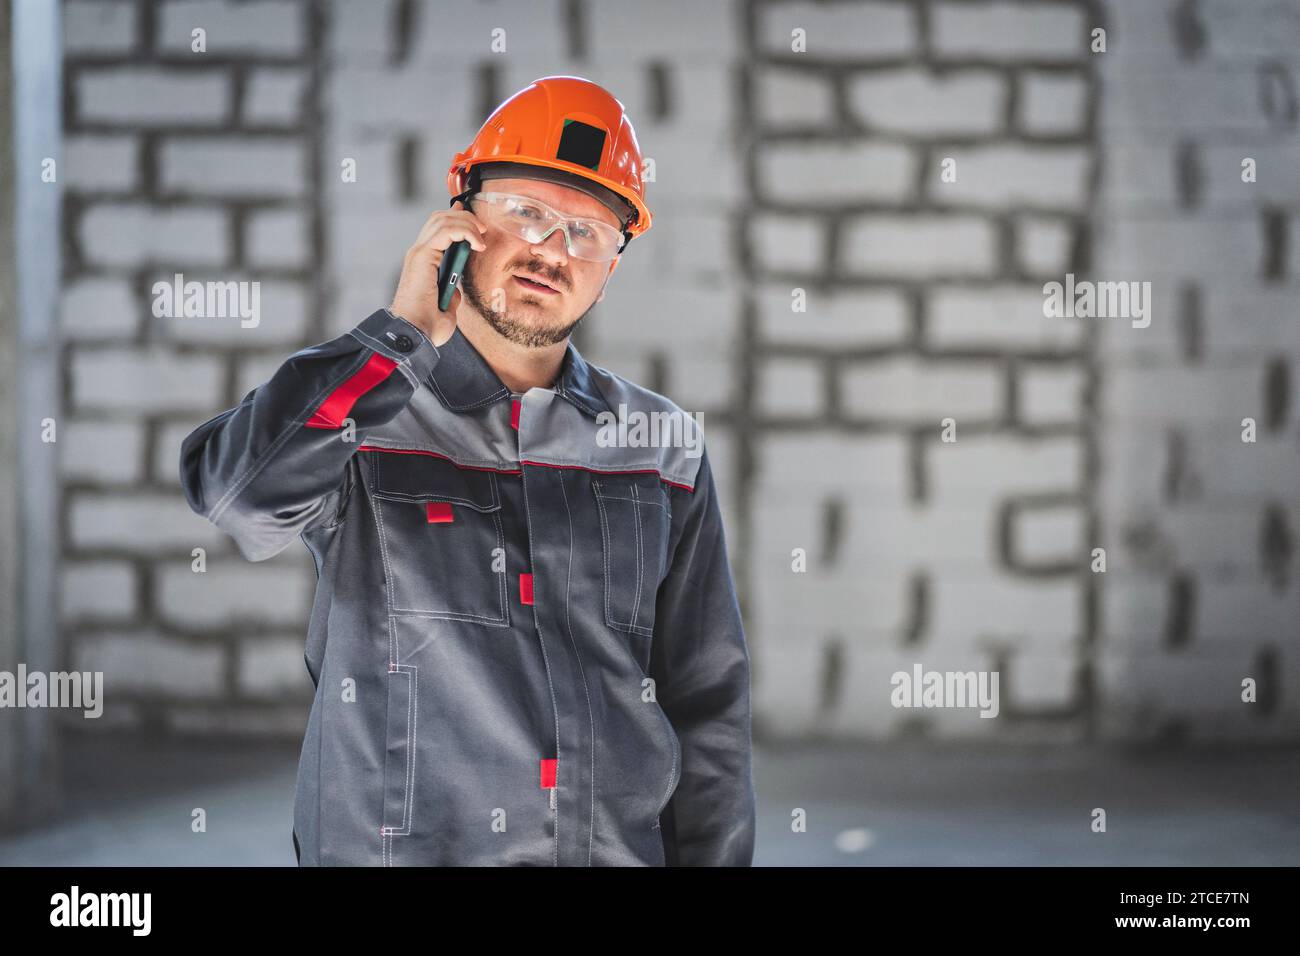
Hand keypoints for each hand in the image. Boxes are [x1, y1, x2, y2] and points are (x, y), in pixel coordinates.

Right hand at [389, 199, 486, 345]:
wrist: (414, 336)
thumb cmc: (426, 327)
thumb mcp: (445, 309)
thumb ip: (450, 295)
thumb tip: (456, 289)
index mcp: (422, 263)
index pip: (437, 229)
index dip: (456, 218)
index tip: (474, 219)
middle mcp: (418, 254)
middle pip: (440, 218)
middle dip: (465, 217)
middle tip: (482, 229)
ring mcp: (419, 254)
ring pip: (442, 219)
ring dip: (467, 222)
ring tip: (481, 236)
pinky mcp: (422, 257)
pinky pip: (445, 231)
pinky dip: (464, 231)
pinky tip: (476, 244)